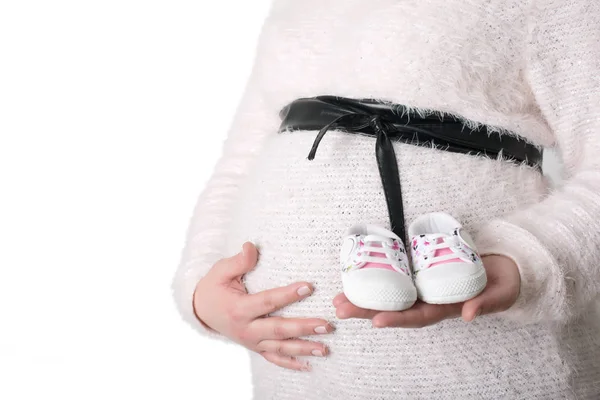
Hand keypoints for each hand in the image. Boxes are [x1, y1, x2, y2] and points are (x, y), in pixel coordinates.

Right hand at [194, 242, 333, 370]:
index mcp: (239, 309)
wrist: (201, 310)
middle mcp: (246, 329)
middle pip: (279, 330)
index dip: (288, 294)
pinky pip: (274, 359)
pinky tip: (310, 365)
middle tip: (326, 324)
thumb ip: (238, 261)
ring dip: (304, 348)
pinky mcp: (255, 347)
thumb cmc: (214, 288)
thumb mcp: (220, 271)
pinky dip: (291, 364)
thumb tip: (251, 247)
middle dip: (303, 328)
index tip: (309, 286)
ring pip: (280, 348)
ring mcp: (252, 342)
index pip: (268, 301)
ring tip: (325, 347)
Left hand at [332, 255, 520, 327]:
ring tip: (338, 298)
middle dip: (366, 310)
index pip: (418, 316)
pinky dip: (375, 279)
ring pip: (389, 295)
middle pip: (394, 308)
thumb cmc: (502, 283)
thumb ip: (487, 303)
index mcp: (445, 308)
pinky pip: (394, 278)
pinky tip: (354, 279)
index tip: (376, 321)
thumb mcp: (501, 294)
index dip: (398, 319)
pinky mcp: (419, 271)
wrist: (504, 267)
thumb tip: (469, 314)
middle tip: (340, 308)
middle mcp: (428, 300)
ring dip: (363, 297)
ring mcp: (422, 287)